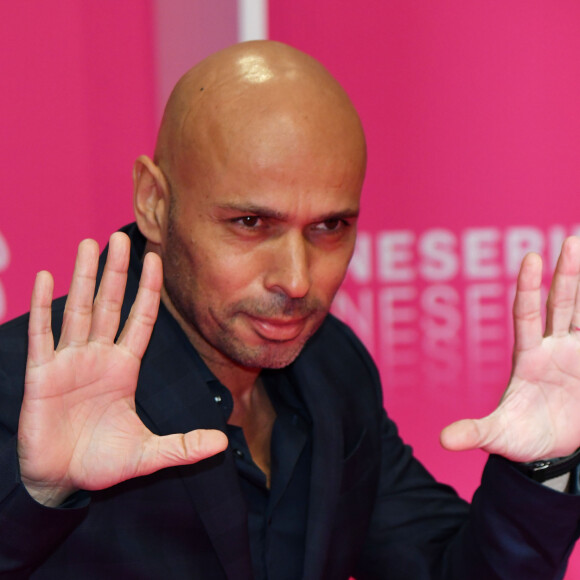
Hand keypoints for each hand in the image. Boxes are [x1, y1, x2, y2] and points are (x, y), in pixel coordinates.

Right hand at [18, 233, 227, 506]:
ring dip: (82, 278)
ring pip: (78, 310)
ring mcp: (69, 362)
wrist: (62, 480)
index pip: (140, 319)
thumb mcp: (149, 454)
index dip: (148, 290)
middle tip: (120, 238)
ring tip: (87, 246)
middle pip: (110, 305)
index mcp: (124, 368)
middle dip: (116, 273)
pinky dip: (42, 307)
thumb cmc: (103, 462)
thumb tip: (223, 444)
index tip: (155, 259)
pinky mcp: (42, 375)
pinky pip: (42, 334)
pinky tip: (46, 278)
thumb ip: (184, 446)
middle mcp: (99, 357)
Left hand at [441, 236, 579, 461]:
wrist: (550, 451)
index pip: (527, 316)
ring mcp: (577, 355)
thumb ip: (475, 432)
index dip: (529, 288)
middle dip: (568, 275)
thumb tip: (442, 441)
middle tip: (572, 242)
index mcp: (528, 358)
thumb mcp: (498, 436)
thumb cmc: (520, 437)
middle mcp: (553, 349)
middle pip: (561, 305)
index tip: (531, 259)